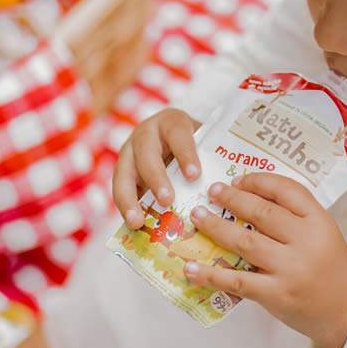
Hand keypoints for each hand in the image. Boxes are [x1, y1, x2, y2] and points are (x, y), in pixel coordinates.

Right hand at [113, 108, 200, 228]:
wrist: (174, 141)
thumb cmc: (195, 145)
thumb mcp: (204, 143)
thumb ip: (212, 159)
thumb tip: (227, 187)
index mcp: (172, 122)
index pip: (178, 134)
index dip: (185, 154)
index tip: (194, 175)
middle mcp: (146, 133)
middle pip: (147, 152)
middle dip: (156, 178)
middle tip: (167, 201)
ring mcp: (129, 151)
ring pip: (124, 172)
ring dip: (129, 198)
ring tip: (137, 222)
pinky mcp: (121, 171)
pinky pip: (119, 190)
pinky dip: (125, 207)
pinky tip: (133, 225)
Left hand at [184, 173, 346, 347]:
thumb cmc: (330, 269)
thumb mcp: (323, 235)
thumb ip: (294, 219)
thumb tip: (247, 198)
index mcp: (319, 221)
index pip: (286, 190)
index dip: (258, 181)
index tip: (238, 180)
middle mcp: (306, 242)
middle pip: (261, 212)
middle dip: (232, 199)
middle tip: (212, 191)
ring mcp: (290, 269)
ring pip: (244, 241)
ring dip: (215, 227)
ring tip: (198, 216)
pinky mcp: (276, 295)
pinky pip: (237, 281)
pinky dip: (211, 274)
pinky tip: (192, 268)